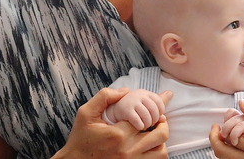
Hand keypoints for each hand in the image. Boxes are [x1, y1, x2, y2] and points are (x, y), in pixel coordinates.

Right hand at [53, 88, 172, 158]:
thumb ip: (104, 97)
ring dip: (161, 141)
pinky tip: (149, 146)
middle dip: (163, 124)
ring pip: (161, 152)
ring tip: (154, 134)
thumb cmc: (80, 138)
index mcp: (118, 134)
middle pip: (160, 135)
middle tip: (159, 119)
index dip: (155, 109)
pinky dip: (156, 153)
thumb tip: (125, 91)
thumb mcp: (85, 113)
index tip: (159, 103)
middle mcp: (128, 150)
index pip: (147, 118)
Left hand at [209, 100, 243, 158]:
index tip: (228, 117)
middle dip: (214, 138)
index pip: (231, 136)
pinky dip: (230, 157)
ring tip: (224, 137)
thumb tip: (240, 103)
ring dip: (221, 149)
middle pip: (222, 152)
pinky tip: (234, 147)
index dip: (226, 126)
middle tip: (216, 129)